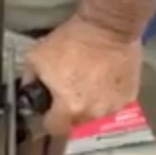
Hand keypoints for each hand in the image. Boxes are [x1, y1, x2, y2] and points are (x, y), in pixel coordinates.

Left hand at [23, 15, 142, 135]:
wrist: (107, 26)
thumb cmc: (75, 40)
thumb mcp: (36, 58)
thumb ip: (29, 80)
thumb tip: (27, 90)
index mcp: (70, 108)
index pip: (54, 128)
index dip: (48, 118)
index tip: (49, 109)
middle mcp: (93, 112)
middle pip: (75, 121)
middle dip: (70, 108)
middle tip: (69, 87)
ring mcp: (113, 106)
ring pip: (95, 113)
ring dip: (90, 101)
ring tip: (87, 79)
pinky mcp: (127, 96)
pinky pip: (112, 102)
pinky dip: (106, 94)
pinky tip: (101, 77)